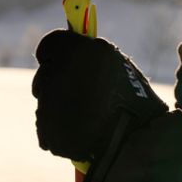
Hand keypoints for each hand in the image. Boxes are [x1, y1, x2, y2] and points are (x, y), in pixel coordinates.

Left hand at [32, 29, 167, 166]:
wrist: (136, 137)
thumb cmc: (131, 97)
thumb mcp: (114, 62)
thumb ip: (87, 53)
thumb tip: (71, 51)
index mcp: (77, 51)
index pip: (50, 44)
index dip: (55, 53)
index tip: (61, 61)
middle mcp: (58, 72)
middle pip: (46, 74)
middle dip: (57, 82)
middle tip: (80, 93)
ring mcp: (49, 102)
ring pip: (45, 101)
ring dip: (59, 106)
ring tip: (86, 116)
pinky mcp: (45, 129)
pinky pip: (46, 125)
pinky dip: (59, 128)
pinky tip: (81, 131)